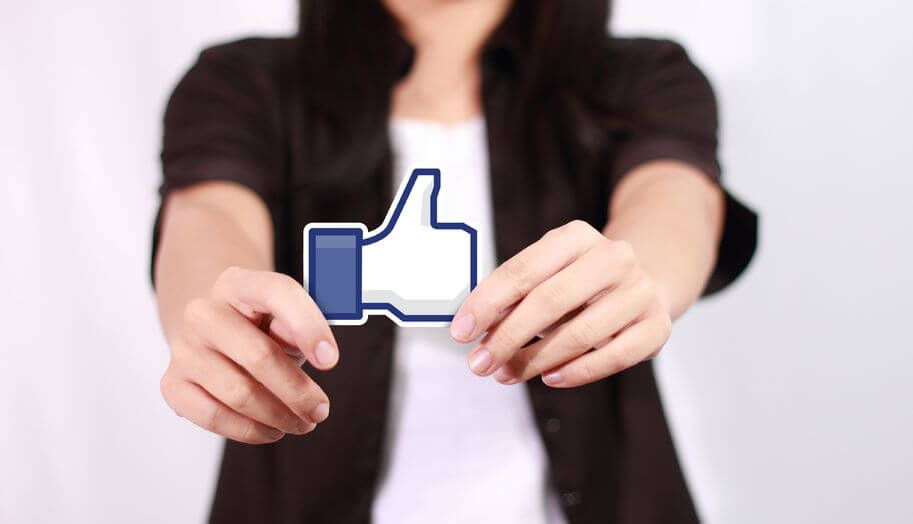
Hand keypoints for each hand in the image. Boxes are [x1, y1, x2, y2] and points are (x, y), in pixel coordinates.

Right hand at [160, 267, 338, 443]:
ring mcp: (183, 348)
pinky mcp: (173, 384)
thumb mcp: (286, 315)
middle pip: (259, 356)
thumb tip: (318, 352)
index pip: (277, 294)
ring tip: (302, 423)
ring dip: (279, 416)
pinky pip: (215, 417)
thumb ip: (301, 325)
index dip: (308, 328)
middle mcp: (203, 312)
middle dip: (299, 392)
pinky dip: (251, 430)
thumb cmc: (260, 325)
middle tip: (321, 410)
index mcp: (238, 283)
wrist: (214, 332)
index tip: (331, 361)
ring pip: (239, 394)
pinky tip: (272, 429)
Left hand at [449, 220, 671, 387]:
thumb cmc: (580, 283)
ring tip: (506, 375)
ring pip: (580, 333)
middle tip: (479, 363)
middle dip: (507, 337)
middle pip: (549, 301)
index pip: (523, 270)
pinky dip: (577, 372)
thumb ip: (514, 297)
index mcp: (576, 236)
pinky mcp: (657, 325)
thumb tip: (472, 329)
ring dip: (535, 360)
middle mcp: (613, 257)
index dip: (487, 302)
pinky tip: (550, 378)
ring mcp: (639, 291)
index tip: (461, 331)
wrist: (643, 283)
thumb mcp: (548, 275)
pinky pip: (614, 357)